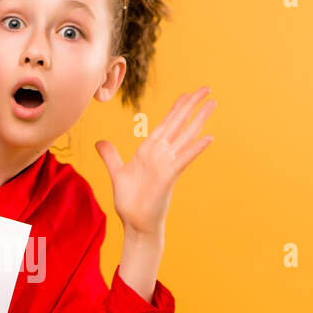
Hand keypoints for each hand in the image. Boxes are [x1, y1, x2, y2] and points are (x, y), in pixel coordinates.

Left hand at [95, 86, 215, 235]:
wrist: (135, 223)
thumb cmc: (130, 201)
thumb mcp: (117, 172)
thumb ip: (111, 156)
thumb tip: (100, 142)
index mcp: (150, 151)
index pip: (166, 124)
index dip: (176, 108)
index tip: (187, 94)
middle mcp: (161, 154)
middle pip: (179, 124)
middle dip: (192, 106)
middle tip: (207, 88)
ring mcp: (167, 164)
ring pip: (186, 137)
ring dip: (199, 120)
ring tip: (212, 104)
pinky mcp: (169, 177)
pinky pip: (184, 159)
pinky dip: (195, 149)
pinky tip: (208, 137)